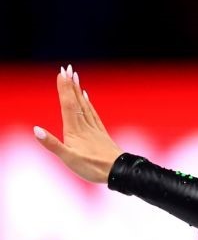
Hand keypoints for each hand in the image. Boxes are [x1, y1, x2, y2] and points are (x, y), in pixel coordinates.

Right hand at [34, 65, 123, 183]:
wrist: (119, 171)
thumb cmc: (93, 167)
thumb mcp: (69, 159)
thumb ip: (53, 144)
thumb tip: (36, 130)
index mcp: (75, 130)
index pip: (68, 105)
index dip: (64, 89)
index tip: (61, 73)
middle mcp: (85, 126)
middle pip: (76, 102)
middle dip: (70, 85)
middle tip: (67, 68)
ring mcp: (94, 129)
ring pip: (85, 106)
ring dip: (78, 91)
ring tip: (75, 78)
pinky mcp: (101, 134)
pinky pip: (93, 115)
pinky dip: (88, 104)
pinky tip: (87, 98)